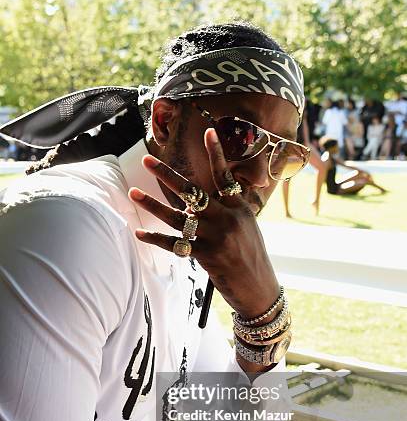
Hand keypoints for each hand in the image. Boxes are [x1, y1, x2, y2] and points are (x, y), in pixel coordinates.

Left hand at [128, 128, 279, 319]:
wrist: (259, 288)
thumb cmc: (252, 257)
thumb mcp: (247, 227)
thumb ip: (228, 210)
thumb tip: (201, 201)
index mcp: (239, 208)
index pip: (225, 176)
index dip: (217, 154)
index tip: (208, 132)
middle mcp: (227, 218)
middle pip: (193, 192)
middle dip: (167, 176)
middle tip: (147, 160)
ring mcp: (216, 237)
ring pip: (178, 217)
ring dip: (152, 205)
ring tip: (133, 193)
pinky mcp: (207, 256)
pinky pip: (175, 244)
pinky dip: (156, 239)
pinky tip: (139, 232)